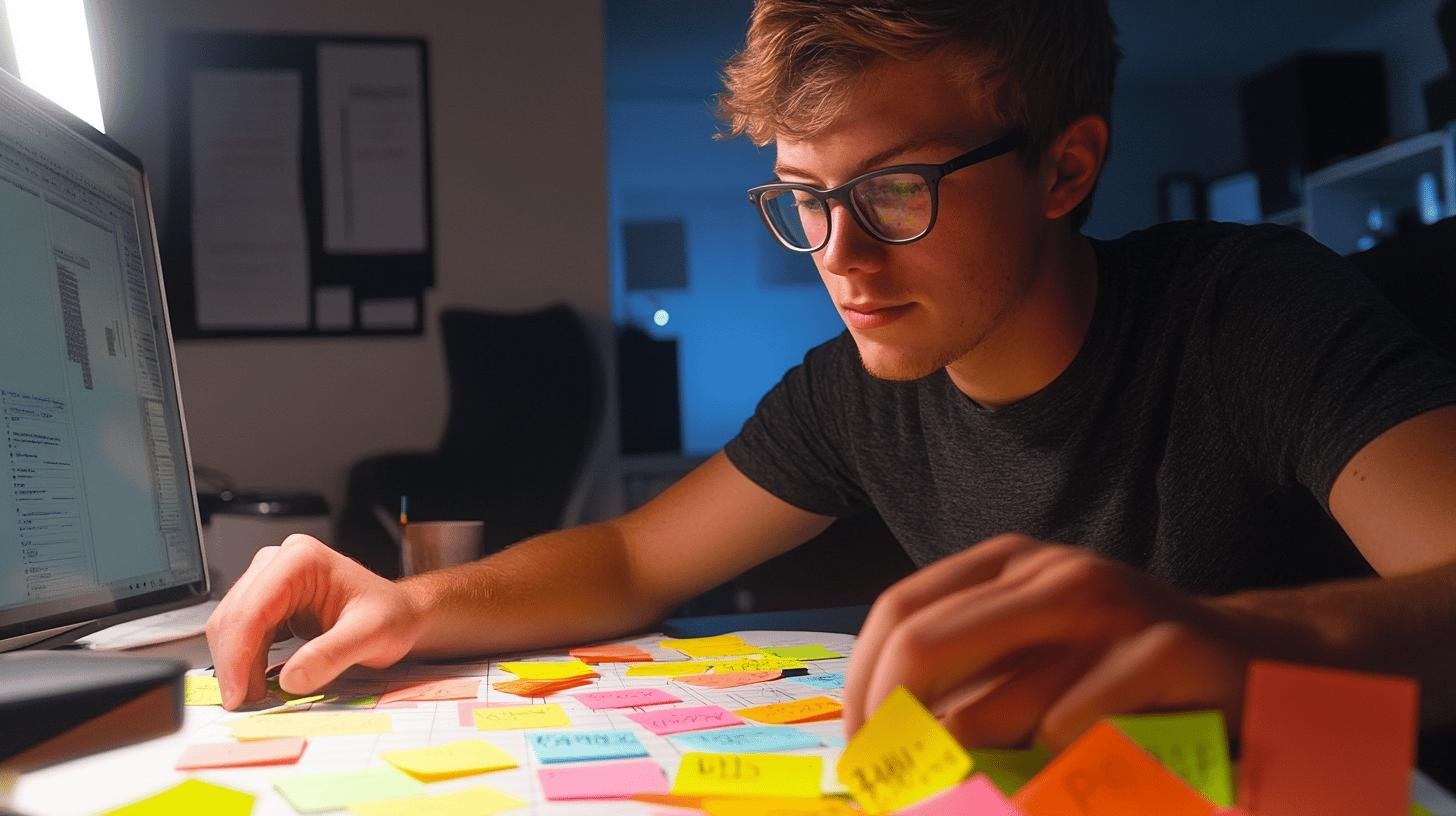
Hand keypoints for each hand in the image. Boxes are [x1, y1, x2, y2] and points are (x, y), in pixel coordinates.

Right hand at [206, 534, 427, 709]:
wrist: (399, 614)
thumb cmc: (391, 616)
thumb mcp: (372, 636)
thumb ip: (333, 655)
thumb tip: (291, 679)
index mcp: (302, 560)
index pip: (253, 609)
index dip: (238, 655)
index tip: (238, 694)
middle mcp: (279, 561)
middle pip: (234, 616)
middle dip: (234, 663)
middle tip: (244, 703)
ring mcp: (271, 578)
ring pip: (231, 625)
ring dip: (237, 664)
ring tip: (255, 695)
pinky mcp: (269, 599)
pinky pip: (242, 631)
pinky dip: (245, 659)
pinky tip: (259, 679)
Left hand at [843, 534, 1258, 749]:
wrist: (1256, 663)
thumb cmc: (1123, 671)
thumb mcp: (1036, 661)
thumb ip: (966, 684)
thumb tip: (877, 739)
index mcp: (1009, 563)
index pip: (898, 612)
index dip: (860, 685)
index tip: (854, 750)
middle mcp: (1051, 572)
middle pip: (922, 645)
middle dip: (891, 729)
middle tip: (890, 789)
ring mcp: (1112, 605)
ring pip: (996, 706)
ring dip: (980, 775)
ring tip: (994, 799)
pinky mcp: (1170, 651)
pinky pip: (1076, 729)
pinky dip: (1066, 769)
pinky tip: (1088, 773)